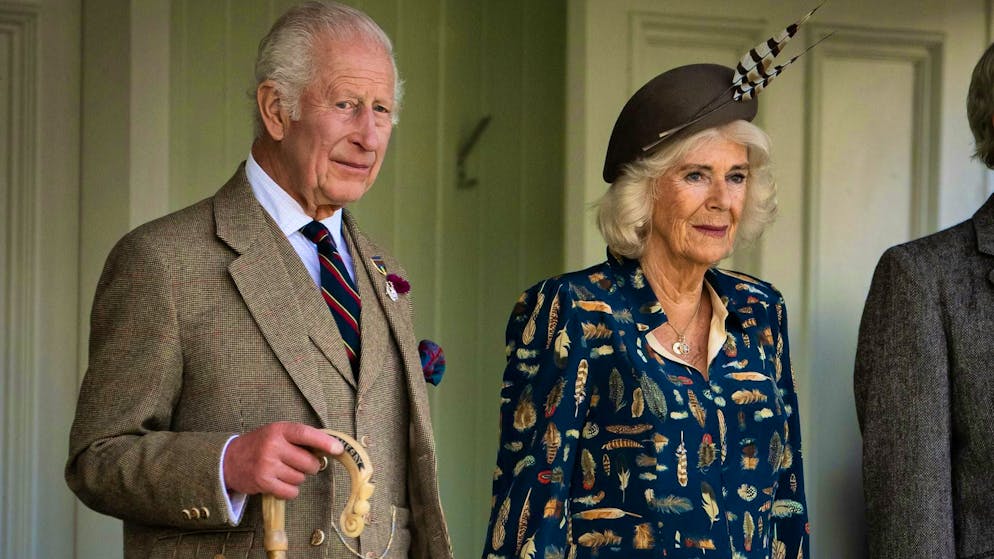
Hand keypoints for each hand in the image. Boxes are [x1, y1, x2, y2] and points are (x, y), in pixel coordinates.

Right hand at [223, 422, 343, 498]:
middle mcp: (273, 446)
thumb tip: (329, 448)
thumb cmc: (259, 445)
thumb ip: (298, 439)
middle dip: (309, 466)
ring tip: (282, 471)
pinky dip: (289, 491)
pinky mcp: (263, 482)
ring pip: (300, 478)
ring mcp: (267, 465)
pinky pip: (290, 491)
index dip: (324, 442)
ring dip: (296, 478)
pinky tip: (279, 483)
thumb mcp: (276, 434)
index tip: (338, 450)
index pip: (305, 434)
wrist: (228, 460)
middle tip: (297, 463)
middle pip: (308, 462)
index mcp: (278, 430)